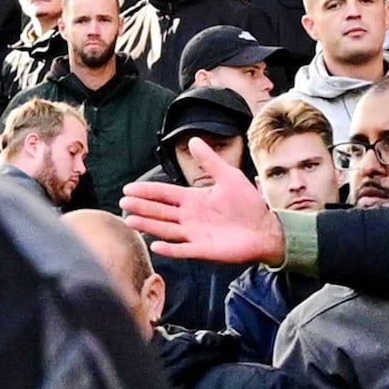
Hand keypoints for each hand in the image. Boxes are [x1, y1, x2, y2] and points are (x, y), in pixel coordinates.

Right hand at [121, 168, 286, 265]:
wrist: (266, 227)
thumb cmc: (248, 203)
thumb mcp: (229, 176)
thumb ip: (210, 161)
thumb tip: (194, 139)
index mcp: (193, 199)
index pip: (164, 194)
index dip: (147, 191)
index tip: (128, 188)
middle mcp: (190, 217)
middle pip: (160, 211)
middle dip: (142, 206)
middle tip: (123, 202)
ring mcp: (195, 234)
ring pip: (166, 229)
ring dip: (149, 225)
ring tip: (131, 220)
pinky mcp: (203, 250)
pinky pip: (183, 249)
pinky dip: (170, 249)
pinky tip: (155, 245)